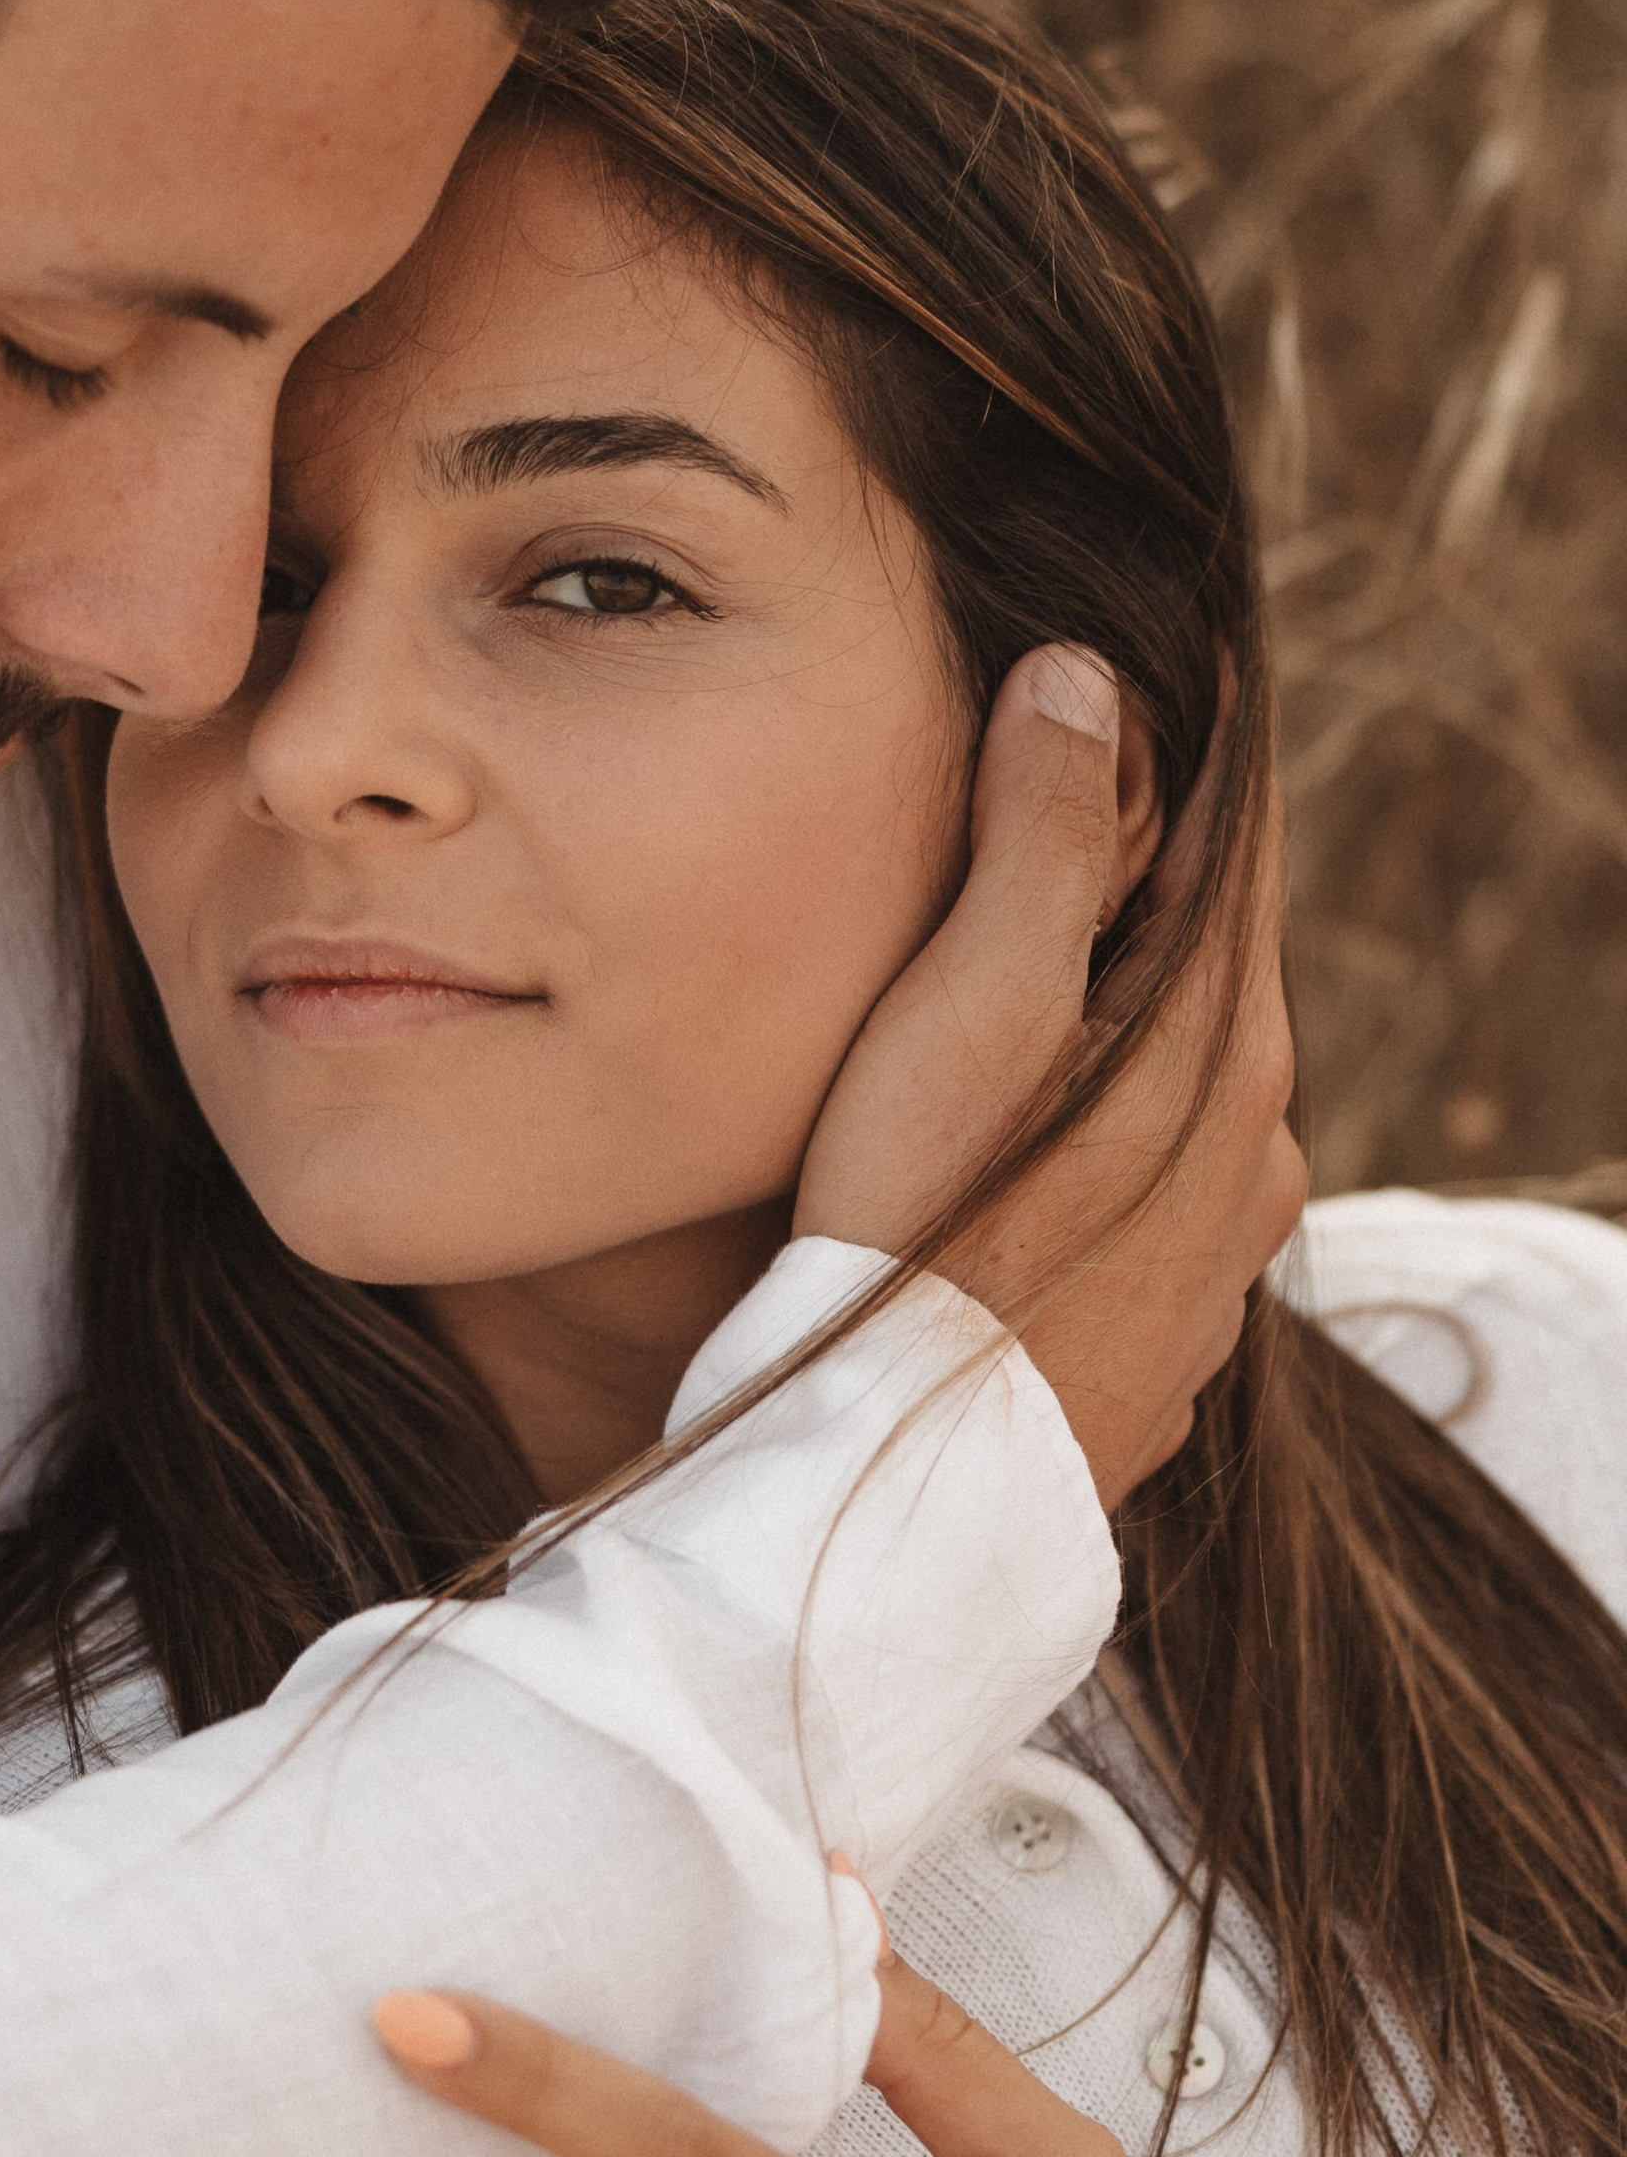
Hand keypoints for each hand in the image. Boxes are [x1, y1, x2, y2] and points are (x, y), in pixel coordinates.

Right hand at [794, 645, 1306, 1506]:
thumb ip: (1039, 835)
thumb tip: (1086, 676)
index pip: (1234, 841)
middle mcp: (1258, 1152)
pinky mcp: (1163, 1349)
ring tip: (1008, 1000)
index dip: (1189, 743)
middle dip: (1134, 895)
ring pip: (1175, 1096)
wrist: (898, 1497)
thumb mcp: (968, 1006)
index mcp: (1229, 1046)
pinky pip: (1142, 1205)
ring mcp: (1218, 1265)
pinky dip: (1091, 1154)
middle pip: (1205, 969)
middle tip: (1049, 817)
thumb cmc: (918, 1236)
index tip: (1158, 659)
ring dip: (1109, 1035)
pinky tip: (1006, 1167)